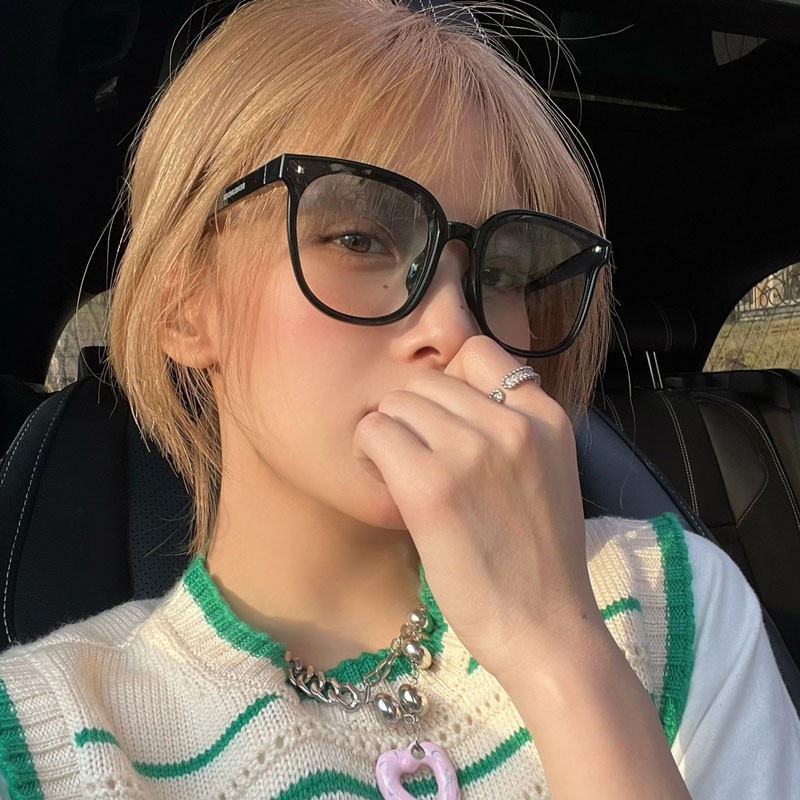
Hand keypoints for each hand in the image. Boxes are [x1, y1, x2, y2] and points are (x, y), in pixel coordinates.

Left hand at [353, 335, 601, 677]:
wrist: (547, 628)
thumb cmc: (539, 558)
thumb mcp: (548, 471)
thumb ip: (511, 426)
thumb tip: (447, 396)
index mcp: (546, 416)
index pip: (476, 352)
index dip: (450, 385)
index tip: (445, 424)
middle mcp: (511, 424)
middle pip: (426, 379)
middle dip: (413, 415)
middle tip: (416, 457)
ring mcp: (472, 452)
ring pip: (396, 403)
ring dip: (389, 435)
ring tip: (402, 475)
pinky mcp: (432, 487)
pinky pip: (375, 434)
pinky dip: (371, 456)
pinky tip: (388, 487)